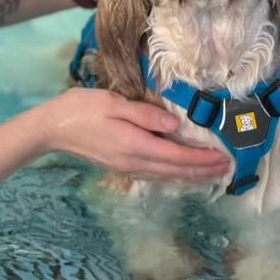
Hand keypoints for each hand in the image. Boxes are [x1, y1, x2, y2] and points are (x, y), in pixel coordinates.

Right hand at [36, 88, 231, 181]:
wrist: (52, 128)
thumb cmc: (81, 108)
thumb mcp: (114, 103)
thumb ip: (145, 114)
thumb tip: (174, 125)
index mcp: (135, 145)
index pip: (177, 155)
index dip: (202, 159)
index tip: (224, 157)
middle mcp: (134, 162)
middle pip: (175, 170)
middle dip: (203, 170)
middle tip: (227, 168)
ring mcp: (126, 167)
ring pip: (166, 176)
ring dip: (191, 176)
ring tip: (211, 174)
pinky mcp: (120, 166)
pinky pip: (154, 175)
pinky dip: (173, 175)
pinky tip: (180, 172)